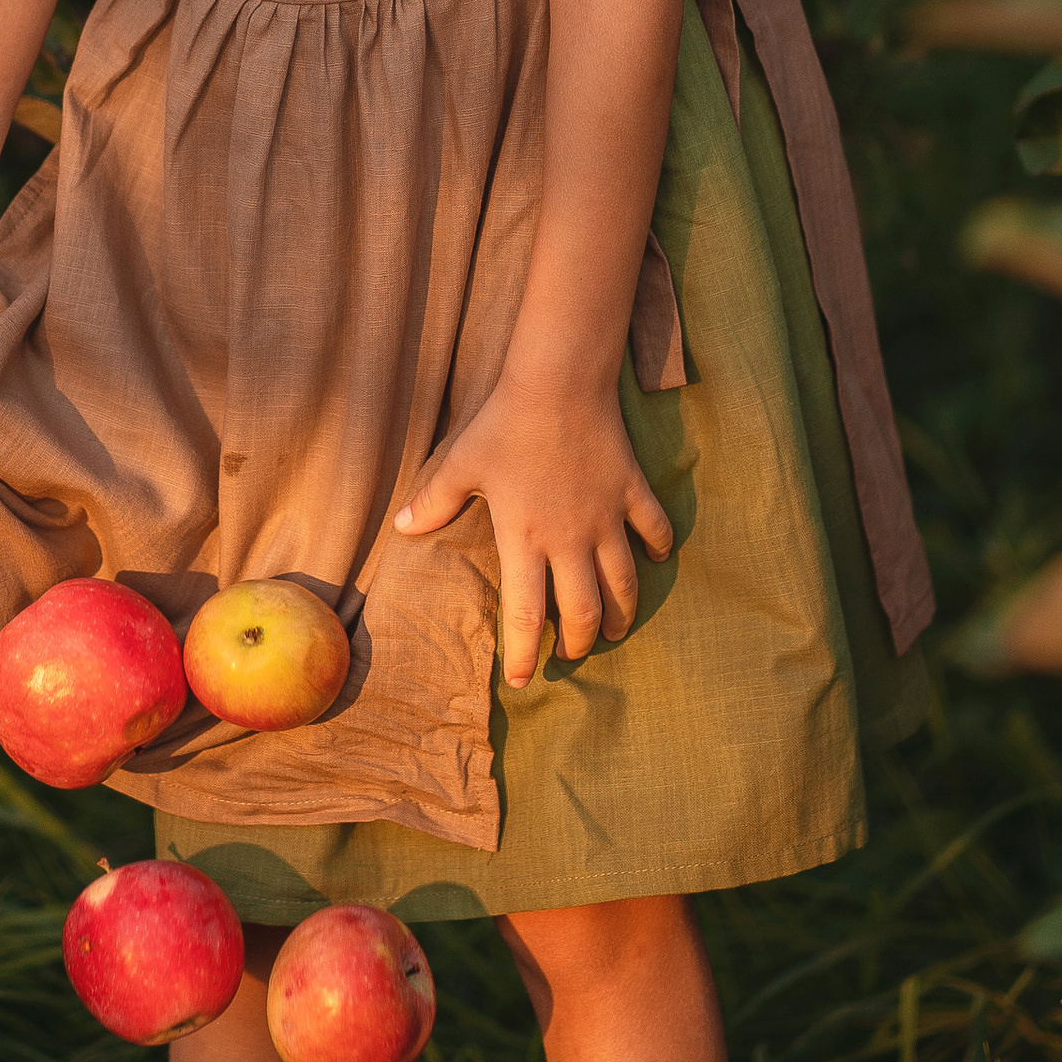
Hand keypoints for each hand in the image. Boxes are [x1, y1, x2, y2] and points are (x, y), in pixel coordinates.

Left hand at [394, 376, 670, 686]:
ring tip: (614, 629)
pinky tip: (657, 558)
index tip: (521, 680)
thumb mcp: (460, 464)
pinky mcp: (632, 492)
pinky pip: (655, 530)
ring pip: (624, 583)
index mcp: (525, 540)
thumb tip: (402, 529)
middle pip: (584, 611)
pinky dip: (659, 548)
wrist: (559, 381)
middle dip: (580, 643)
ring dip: (621, 612)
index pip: (526, 616)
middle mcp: (570, 539)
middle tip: (572, 655)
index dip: (523, 655)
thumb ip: (434, 503)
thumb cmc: (504, 424)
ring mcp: (607, 518)